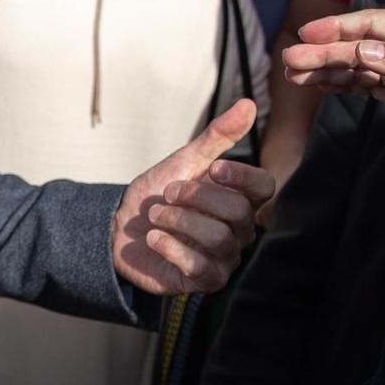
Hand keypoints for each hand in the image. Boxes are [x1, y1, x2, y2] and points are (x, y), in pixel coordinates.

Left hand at [115, 100, 274, 293]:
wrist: (120, 225)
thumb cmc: (158, 192)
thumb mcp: (184, 160)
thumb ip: (218, 136)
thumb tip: (249, 104)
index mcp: (239, 198)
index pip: (264, 187)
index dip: (241, 177)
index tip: (213, 169)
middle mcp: (239, 230)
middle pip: (238, 211)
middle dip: (196, 197)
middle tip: (167, 194)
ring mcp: (225, 257)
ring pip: (220, 238)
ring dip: (179, 221)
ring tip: (156, 217)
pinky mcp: (205, 281)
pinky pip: (202, 267)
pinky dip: (172, 248)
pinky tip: (154, 239)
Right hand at [280, 10, 384, 122]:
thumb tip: (362, 52)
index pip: (367, 25)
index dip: (336, 29)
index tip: (307, 35)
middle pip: (354, 47)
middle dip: (321, 54)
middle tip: (288, 62)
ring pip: (353, 67)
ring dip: (324, 70)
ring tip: (293, 76)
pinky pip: (363, 84)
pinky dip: (339, 84)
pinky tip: (317, 85)